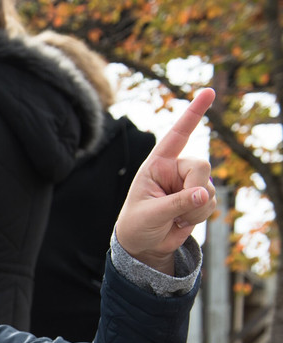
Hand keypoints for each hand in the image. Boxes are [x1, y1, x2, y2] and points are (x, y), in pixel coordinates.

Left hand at [114, 88, 216, 273]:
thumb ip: (177, 203)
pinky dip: (199, 216)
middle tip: (179, 209)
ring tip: (174, 218)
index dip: (192, 114)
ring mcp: (188, 184)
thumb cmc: (137, 225)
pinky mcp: (199, 198)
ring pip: (209, 188)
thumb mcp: (151, 214)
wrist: (143, 245)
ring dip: (195, 209)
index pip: (177, 135)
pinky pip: (211, 203)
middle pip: (201, 166)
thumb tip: (204, 194)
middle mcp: (174, 170)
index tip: (208, 92)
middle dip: (195, 189)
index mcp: (157, 165)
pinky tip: (182, 221)